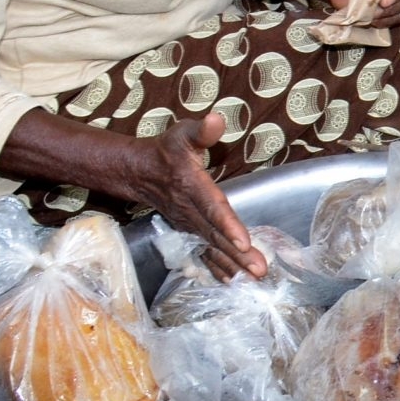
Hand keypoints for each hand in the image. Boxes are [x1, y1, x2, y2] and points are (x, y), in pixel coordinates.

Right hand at [124, 113, 265, 278]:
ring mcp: (188, 224)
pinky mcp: (189, 231)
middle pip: (216, 235)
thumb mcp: (183, 134)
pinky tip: (233, 281)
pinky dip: (218, 268)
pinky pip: (204, 252)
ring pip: (212, 247)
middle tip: (260, 271)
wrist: (139, 172)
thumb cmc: (168, 150)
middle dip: (237, 255)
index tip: (244, 242)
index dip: (228, 226)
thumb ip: (201, 130)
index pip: (213, 208)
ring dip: (233, 265)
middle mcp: (190, 210)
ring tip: (254, 279)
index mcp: (193, 187)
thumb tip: (216, 119)